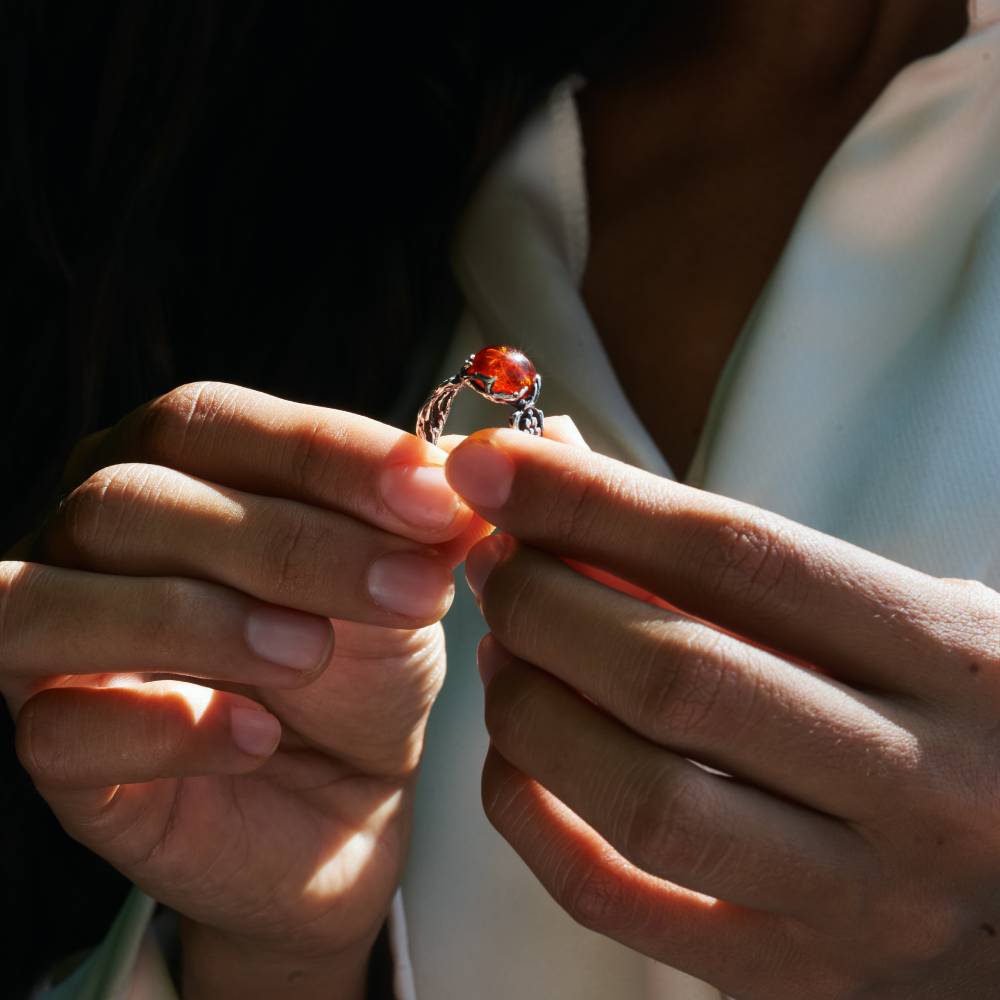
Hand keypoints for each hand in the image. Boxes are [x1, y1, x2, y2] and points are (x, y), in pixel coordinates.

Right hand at [2, 382, 486, 998]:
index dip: (323, 453)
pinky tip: (256, 739)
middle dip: (285, 542)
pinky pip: (56, 731)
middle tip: (410, 590)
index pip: (207, 421)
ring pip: (52, 602)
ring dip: (198, 621)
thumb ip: (420, 516)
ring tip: (313, 654)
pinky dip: (160, 728)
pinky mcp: (61, 756)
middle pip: (130, 499)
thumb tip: (462, 465)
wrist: (349, 801)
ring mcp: (54, 650)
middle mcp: (89, 543)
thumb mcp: (404, 580)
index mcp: (170, 470)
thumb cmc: (362, 670)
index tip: (436, 498)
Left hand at [445, 428, 999, 998]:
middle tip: (493, 558)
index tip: (493, 464)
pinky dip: (534, 820)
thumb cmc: (959, 712)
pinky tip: (514, 757)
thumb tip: (567, 465)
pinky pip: (621, 905)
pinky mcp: (801, 979)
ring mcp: (860, 900)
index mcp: (954, 660)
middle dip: (544, 599)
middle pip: (672, 676)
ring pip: (641, 798)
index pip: (737, 556)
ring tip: (500, 647)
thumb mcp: (897, 612)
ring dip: (529, 704)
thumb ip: (740, 552)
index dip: (592, 500)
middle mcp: (918, 784)